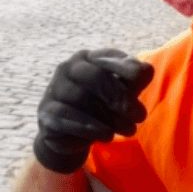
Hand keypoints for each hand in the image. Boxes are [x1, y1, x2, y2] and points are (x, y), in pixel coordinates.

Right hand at [34, 49, 152, 173]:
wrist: (74, 134)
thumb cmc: (106, 106)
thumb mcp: (125, 91)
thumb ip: (135, 80)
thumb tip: (146, 68)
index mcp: (90, 58)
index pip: (108, 57)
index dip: (125, 66)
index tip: (140, 79)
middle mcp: (68, 69)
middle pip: (95, 77)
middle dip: (121, 97)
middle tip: (140, 116)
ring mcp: (54, 90)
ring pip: (81, 98)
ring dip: (110, 117)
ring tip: (129, 130)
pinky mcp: (46, 113)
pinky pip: (65, 117)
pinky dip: (89, 127)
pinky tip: (107, 135)